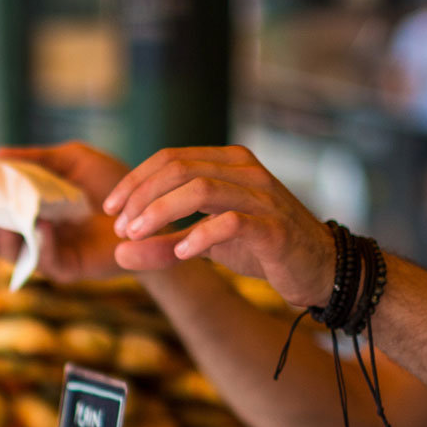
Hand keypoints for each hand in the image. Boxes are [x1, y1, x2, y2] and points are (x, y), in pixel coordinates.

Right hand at [0, 143, 129, 280]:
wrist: (152, 209)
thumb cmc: (112, 184)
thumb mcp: (71, 161)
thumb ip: (36, 159)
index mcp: (26, 212)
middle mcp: (31, 236)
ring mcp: (48, 254)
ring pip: (12, 255)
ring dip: (3, 240)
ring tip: (4, 222)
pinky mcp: (69, 268)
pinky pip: (47, 261)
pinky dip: (42, 245)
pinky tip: (44, 227)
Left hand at [102, 145, 335, 306]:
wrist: (317, 268)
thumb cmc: (258, 247)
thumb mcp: (202, 243)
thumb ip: (162, 245)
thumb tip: (117, 253)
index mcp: (227, 163)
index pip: (170, 158)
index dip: (134, 181)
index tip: (109, 210)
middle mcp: (245, 170)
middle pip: (179, 168)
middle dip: (141, 197)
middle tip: (120, 228)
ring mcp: (262, 196)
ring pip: (201, 188)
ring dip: (161, 212)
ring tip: (138, 235)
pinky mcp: (274, 227)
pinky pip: (232, 222)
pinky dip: (200, 235)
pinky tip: (181, 253)